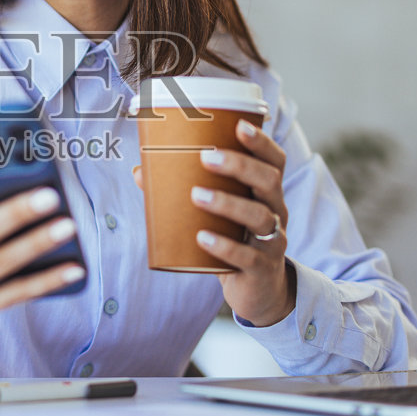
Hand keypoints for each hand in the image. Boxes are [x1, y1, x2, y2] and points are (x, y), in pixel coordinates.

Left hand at [136, 120, 293, 326]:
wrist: (258, 290)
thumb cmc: (235, 239)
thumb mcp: (219, 215)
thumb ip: (184, 192)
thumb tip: (140, 171)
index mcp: (267, 193)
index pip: (275, 161)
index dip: (261, 142)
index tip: (239, 125)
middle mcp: (276, 212)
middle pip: (270, 182)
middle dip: (240, 166)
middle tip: (206, 158)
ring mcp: (272, 242)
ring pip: (260, 217)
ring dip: (228, 203)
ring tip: (197, 195)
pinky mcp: (261, 269)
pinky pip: (247, 257)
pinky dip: (225, 246)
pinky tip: (202, 238)